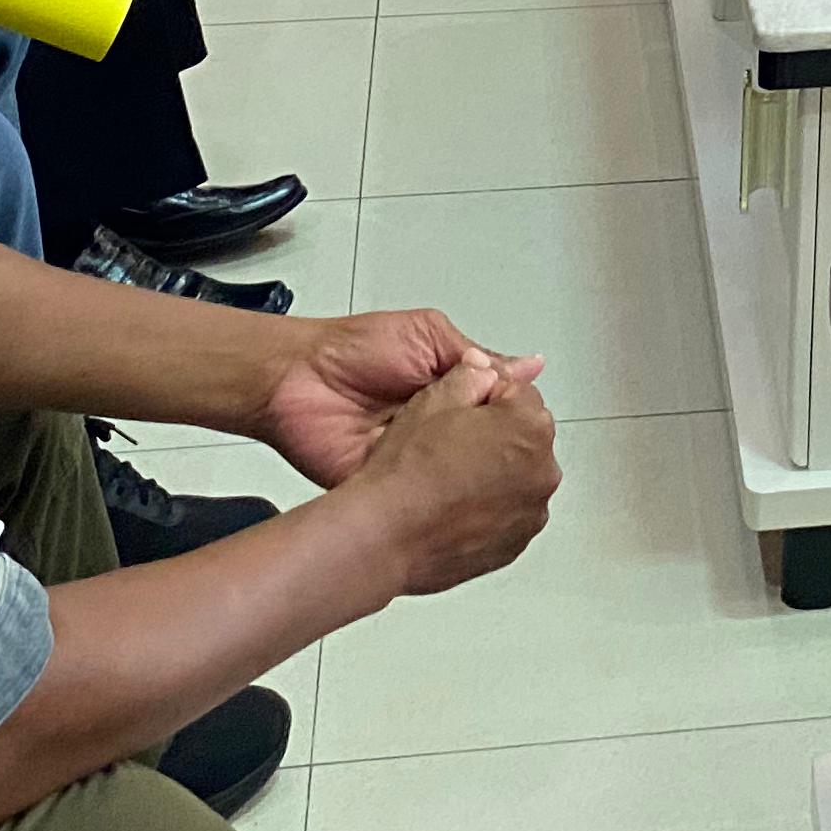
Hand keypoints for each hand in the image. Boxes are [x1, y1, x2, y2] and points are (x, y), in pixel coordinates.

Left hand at [255, 306, 524, 484]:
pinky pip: (419, 495)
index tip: (535, 427)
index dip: (513, 418)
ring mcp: (413, 458)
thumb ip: (474, 358)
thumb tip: (529, 366)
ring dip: (468, 473)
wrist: (296, 380)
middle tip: (517, 454)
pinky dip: (434, 495)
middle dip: (496, 450)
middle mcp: (435, 427)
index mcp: (448, 390)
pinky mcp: (390, 484)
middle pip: (478, 446)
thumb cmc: (355, 350)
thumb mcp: (427, 336)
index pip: (494, 410)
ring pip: (453, 474)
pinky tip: (455, 495)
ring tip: (492, 475)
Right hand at [336, 351, 562, 595]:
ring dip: (494, 473)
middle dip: (495, 435)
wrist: (383, 538)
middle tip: (448, 448)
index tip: (455, 417)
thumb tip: (485, 368)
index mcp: (531, 427)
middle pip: (523, 436)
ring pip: (517, 476)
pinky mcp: (514, 545)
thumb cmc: (407, 470)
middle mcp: (543, 471)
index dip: (482, 400)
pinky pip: (508, 513)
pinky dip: (488, 508)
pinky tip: (452, 509)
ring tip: (447, 482)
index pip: (518, 394)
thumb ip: (471, 375)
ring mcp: (531, 513)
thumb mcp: (434, 400)